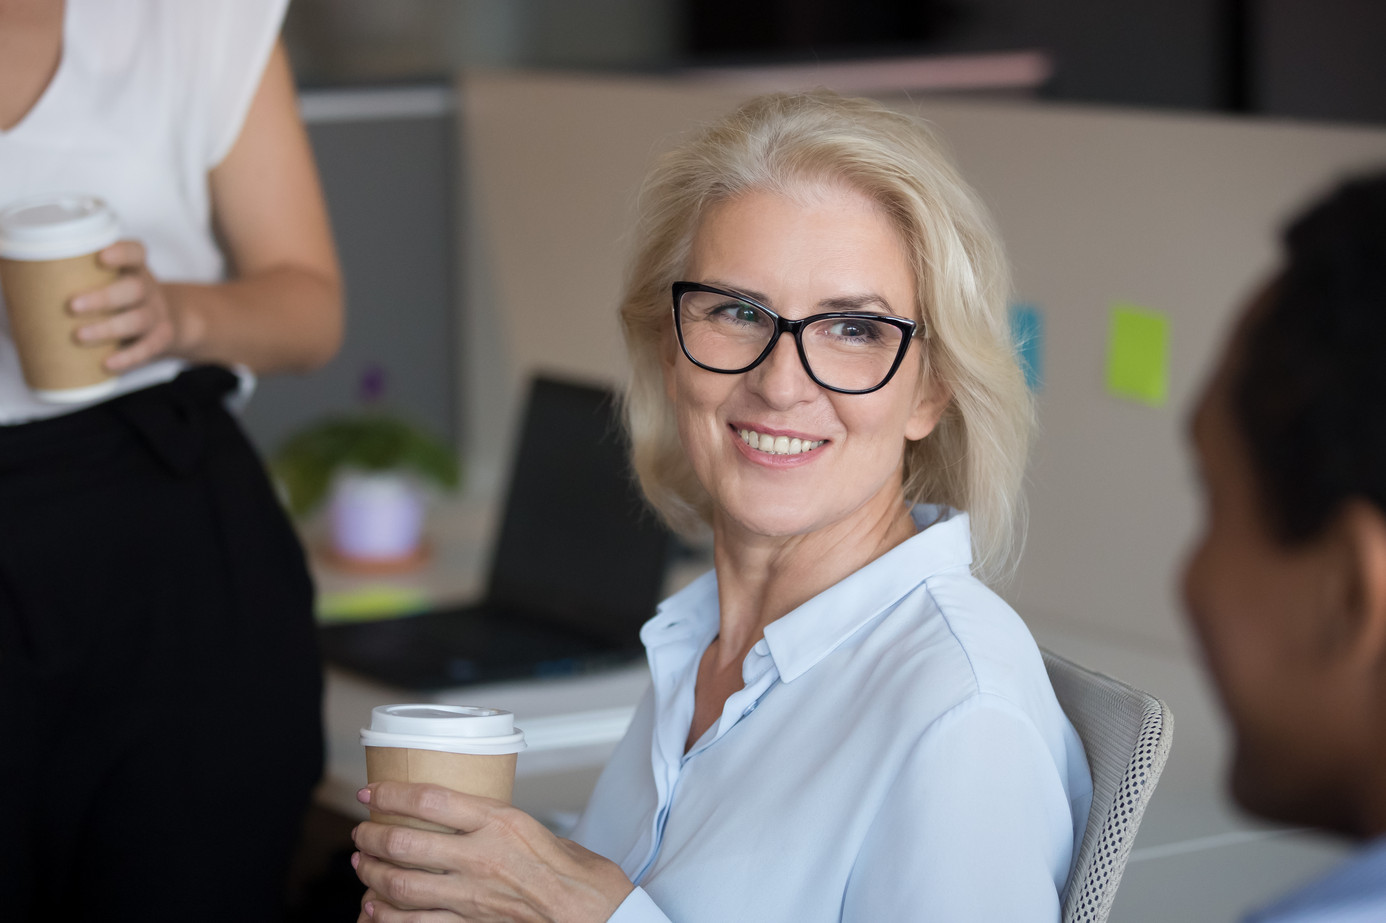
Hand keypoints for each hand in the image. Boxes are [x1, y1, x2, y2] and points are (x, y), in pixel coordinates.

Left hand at [70, 240, 182, 372]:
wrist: (166, 318)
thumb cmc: (117, 296)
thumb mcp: (105, 280)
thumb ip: (65, 278)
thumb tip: (6, 280)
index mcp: (132, 268)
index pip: (135, 252)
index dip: (122, 253)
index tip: (101, 256)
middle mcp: (148, 288)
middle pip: (134, 288)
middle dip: (104, 297)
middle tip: (72, 305)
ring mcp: (156, 313)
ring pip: (139, 319)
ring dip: (109, 328)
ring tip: (79, 335)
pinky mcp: (160, 338)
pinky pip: (148, 348)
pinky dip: (129, 357)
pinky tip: (108, 364)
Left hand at [351, 782, 633, 922]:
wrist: (597, 917)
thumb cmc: (581, 878)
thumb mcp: (543, 831)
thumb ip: (505, 825)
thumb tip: (477, 821)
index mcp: (501, 822)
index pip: (430, 799)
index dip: (392, 794)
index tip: (373, 793)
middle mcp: (481, 856)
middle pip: (406, 842)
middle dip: (373, 837)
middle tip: (362, 832)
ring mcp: (473, 895)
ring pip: (402, 885)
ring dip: (373, 875)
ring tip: (363, 866)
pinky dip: (386, 917)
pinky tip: (373, 911)